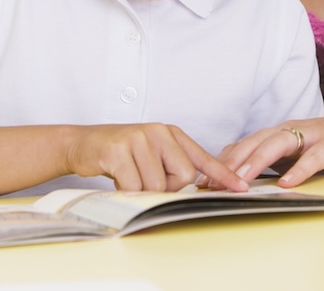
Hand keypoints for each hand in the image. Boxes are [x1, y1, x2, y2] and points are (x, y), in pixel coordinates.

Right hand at [66, 123, 247, 191]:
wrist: (82, 143)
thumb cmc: (119, 153)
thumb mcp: (150, 153)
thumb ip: (171, 165)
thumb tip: (194, 188)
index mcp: (170, 133)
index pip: (202, 157)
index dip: (222, 174)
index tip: (241, 187)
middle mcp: (158, 132)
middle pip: (182, 175)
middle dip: (165, 188)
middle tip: (145, 180)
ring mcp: (138, 138)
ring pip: (157, 184)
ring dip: (142, 191)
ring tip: (128, 176)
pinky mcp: (118, 149)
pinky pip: (134, 186)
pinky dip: (125, 191)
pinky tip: (116, 178)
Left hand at [218, 110, 323, 187]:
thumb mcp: (301, 152)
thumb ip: (278, 161)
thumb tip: (247, 179)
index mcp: (282, 133)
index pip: (246, 144)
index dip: (223, 161)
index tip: (203, 180)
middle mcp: (293, 130)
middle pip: (254, 142)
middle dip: (230, 163)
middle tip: (211, 183)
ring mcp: (313, 135)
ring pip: (278, 145)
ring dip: (256, 162)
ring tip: (240, 180)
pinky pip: (313, 158)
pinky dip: (298, 170)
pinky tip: (286, 183)